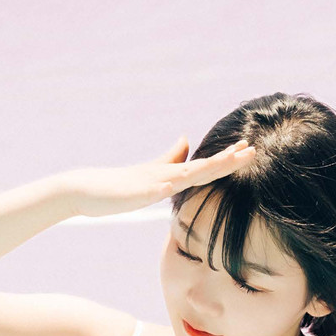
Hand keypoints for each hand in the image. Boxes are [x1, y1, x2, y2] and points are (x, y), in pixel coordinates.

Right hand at [58, 137, 255, 218]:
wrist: (83, 190)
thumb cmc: (117, 184)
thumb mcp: (149, 172)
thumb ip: (169, 159)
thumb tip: (186, 141)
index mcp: (169, 175)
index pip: (204, 166)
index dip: (226, 158)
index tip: (248, 149)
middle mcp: (164, 176)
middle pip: (201, 168)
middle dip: (227, 160)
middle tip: (252, 150)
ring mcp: (149, 184)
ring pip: (183, 175)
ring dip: (206, 168)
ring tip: (227, 161)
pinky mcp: (133, 194)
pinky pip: (151, 191)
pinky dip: (164, 186)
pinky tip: (174, 185)